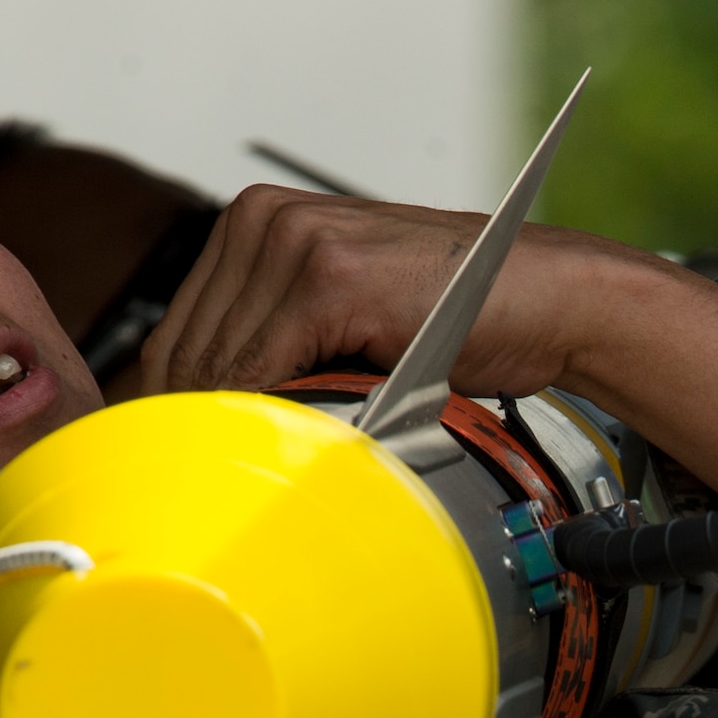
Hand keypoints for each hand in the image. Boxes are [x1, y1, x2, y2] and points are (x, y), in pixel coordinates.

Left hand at [137, 184, 717, 581]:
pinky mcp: (328, 273)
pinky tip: (277, 459)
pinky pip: (262, 369)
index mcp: (252, 223)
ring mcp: (292, 238)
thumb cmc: (448, 321)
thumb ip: (267, 352)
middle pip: (183, 355)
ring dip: (228, 433)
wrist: (547, 299)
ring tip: (242, 490)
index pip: (174, 341)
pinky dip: (265, 419)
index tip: (180, 473)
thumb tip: (188, 431)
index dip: (170, 414)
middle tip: (204, 498)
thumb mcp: (335, 328)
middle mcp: (261, 219)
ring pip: (216, 367)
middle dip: (191, 429)